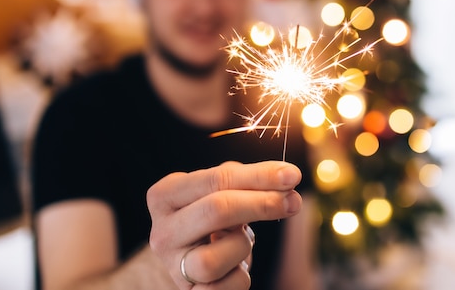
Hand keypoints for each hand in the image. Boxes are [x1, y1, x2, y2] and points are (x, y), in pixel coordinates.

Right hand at [146, 160, 302, 288]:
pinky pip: (223, 288)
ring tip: (243, 241)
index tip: (292, 175)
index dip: (259, 176)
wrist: (186, 259)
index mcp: (165, 196)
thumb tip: (286, 179)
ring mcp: (172, 266)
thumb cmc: (210, 218)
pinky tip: (238, 265)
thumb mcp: (220, 191)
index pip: (216, 179)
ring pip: (212, 259)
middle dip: (261, 204)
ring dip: (242, 247)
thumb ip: (248, 180)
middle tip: (293, 201)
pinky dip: (240, 276)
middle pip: (216, 211)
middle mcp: (162, 231)